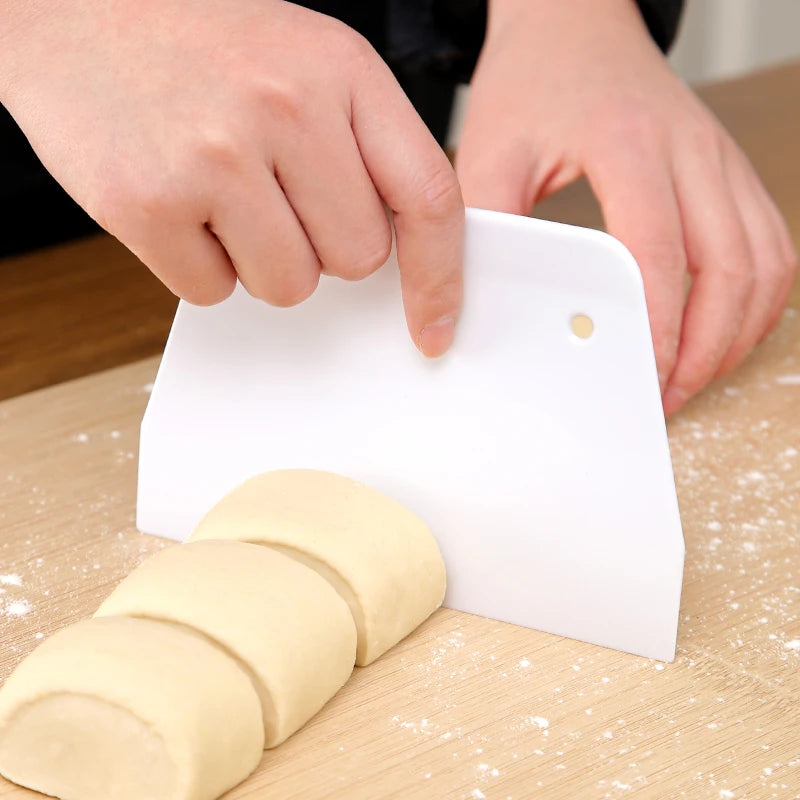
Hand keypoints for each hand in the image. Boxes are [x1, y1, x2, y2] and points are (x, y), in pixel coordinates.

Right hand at [0, 0, 462, 356]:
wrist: (72, 11)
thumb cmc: (201, 46)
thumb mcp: (307, 63)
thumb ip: (364, 149)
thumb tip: (399, 252)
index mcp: (342, 70)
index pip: (427, 196)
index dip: (439, 277)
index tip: (435, 327)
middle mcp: (284, 108)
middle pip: (356, 260)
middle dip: (322, 245)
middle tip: (276, 194)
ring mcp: (213, 157)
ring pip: (288, 287)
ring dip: (260, 260)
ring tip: (221, 193)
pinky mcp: (148, 205)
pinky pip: (214, 291)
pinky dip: (201, 264)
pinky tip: (180, 204)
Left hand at [456, 0, 796, 413]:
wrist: (573, 26)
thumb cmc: (532, 83)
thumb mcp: (488, 147)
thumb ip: (484, 222)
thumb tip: (474, 300)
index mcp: (630, 144)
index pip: (658, 250)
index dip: (659, 325)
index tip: (645, 378)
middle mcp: (691, 152)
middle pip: (733, 267)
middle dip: (707, 347)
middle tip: (667, 396)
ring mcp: (719, 161)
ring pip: (766, 262)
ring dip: (738, 331)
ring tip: (693, 376)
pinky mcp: (728, 172)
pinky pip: (771, 244)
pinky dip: (756, 299)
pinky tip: (722, 330)